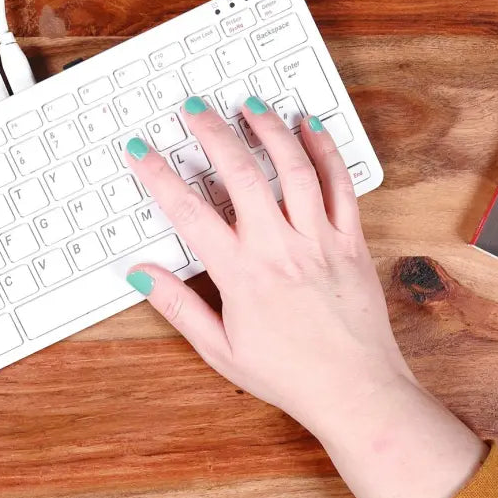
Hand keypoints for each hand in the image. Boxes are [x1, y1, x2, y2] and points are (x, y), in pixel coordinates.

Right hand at [124, 97, 484, 497]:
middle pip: (240, 174)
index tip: (141, 151)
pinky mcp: (351, 241)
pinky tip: (309, 128)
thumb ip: (178, 306)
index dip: (159, 176)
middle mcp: (279, 248)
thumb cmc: (289, 375)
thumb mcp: (219, 350)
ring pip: (293, 168)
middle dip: (213, 133)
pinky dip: (325, 151)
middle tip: (194, 108)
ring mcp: (319, 240)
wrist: (356, 391)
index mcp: (241, 275)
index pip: (189, 212)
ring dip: (269, 130)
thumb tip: (141, 274)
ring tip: (250, 105)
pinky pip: (340, 185)